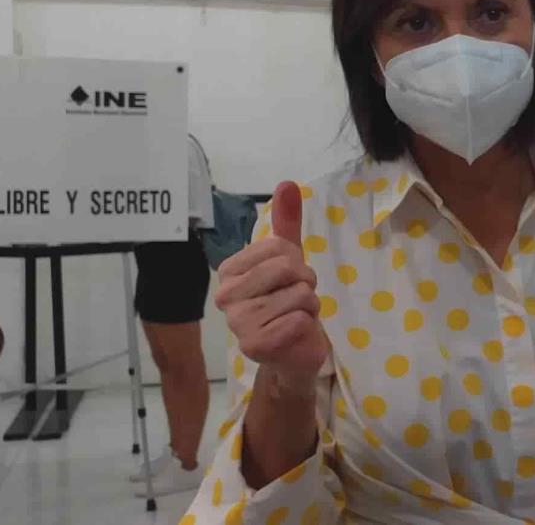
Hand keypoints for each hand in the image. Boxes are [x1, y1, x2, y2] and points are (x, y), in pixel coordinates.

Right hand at [215, 181, 327, 393]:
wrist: (293, 350)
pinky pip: (299, 319)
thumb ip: (286, 222)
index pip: (279, 248)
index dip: (296, 261)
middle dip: (306, 282)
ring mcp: (237, 322)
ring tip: (295, 316)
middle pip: (289, 268)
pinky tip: (294, 333)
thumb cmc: (287, 301)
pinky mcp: (255, 345)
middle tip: (296, 299)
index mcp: (229, 271)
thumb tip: (287, 183)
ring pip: (300, 293)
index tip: (287, 279)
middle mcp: (226, 296)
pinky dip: (307, 325)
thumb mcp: (288, 258)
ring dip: (309, 305)